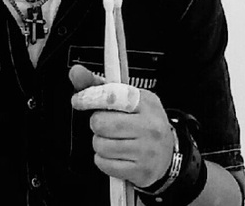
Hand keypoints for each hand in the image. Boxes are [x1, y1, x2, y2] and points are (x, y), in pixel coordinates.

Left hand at [70, 64, 173, 187]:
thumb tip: (76, 72)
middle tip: (106, 123)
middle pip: (101, 122)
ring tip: (113, 139)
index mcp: (145, 102)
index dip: (91, 96)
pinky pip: (105, 164)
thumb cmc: (142, 120)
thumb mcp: (127, 96)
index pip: (113, 95)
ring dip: (100, 142)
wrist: (168, 152)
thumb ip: (99, 85)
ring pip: (101, 144)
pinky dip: (103, 159)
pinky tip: (115, 153)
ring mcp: (146, 150)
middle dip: (96, 123)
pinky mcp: (140, 171)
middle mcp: (149, 126)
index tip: (78, 100)